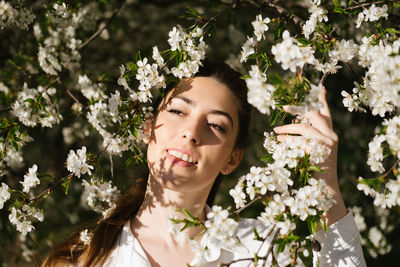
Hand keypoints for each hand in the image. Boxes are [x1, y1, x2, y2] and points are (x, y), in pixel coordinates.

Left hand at [273, 86, 346, 225]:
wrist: (325, 187)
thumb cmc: (315, 169)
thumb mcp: (312, 149)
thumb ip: (306, 137)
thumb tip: (290, 127)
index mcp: (330, 133)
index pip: (325, 112)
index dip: (321, 99)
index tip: (318, 87)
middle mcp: (331, 135)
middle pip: (314, 114)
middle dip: (298, 108)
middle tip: (283, 106)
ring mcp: (328, 142)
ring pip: (306, 127)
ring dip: (289, 127)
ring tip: (276, 129)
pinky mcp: (320, 150)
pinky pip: (301, 140)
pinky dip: (288, 139)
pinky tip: (279, 138)